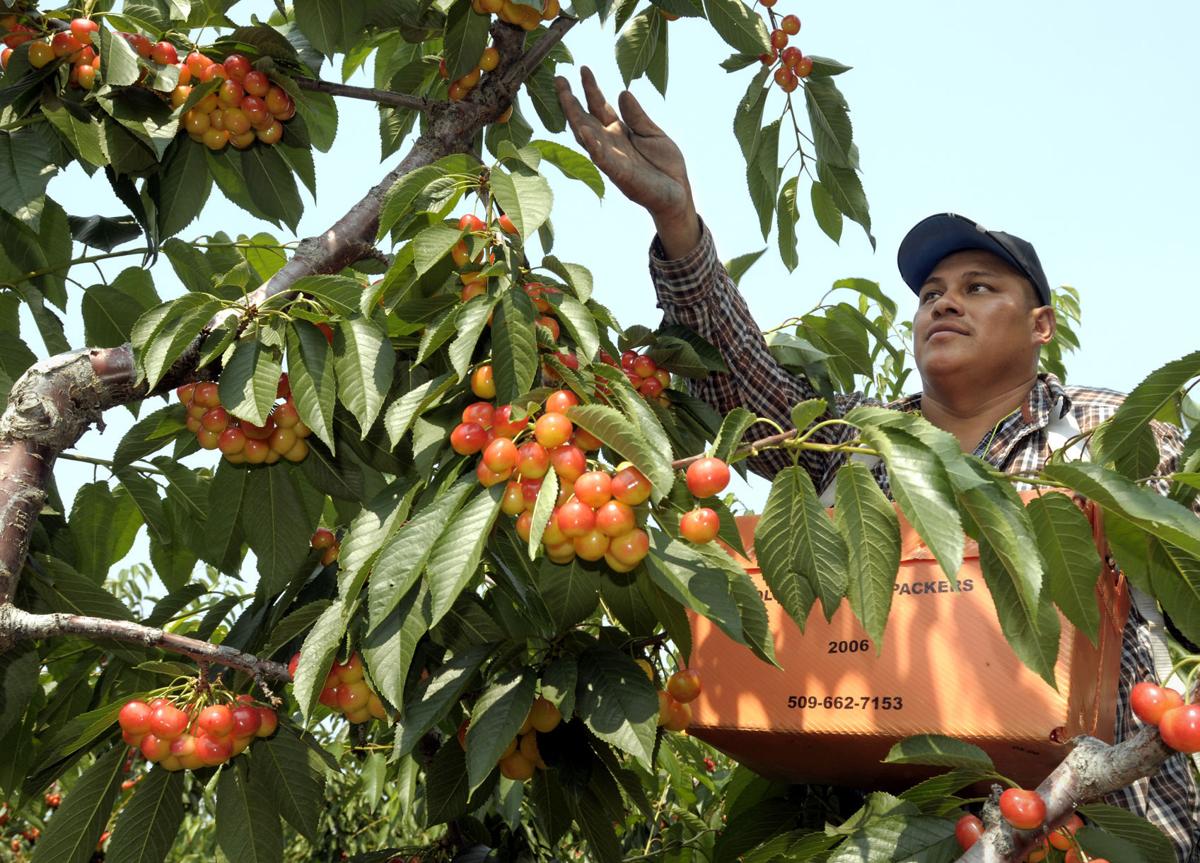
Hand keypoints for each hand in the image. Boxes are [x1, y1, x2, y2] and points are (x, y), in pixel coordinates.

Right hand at [555, 67, 699, 256]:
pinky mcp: (620, 174)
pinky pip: (603, 159)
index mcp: (618, 132)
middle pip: (585, 118)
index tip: (582, 69)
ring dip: (575, 118)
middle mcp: (610, 143)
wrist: (677, 193)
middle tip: (559, 77)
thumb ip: (636, 115)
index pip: (599, 106)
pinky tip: (584, 131)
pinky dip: (593, 146)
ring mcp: (612, 158)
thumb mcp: (652, 133)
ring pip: (587, 136)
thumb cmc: (665, 166)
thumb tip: (623, 92)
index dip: (590, 88)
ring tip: (565, 97)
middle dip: (571, 99)